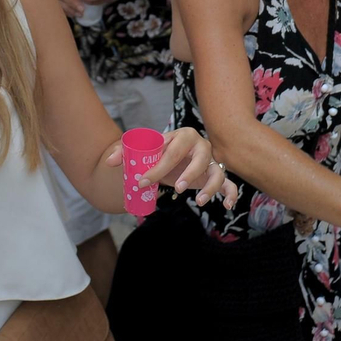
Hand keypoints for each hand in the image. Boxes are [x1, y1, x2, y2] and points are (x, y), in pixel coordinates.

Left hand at [103, 126, 236, 209]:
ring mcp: (210, 161)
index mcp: (180, 135)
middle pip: (199, 157)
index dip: (157, 167)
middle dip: (188, 173)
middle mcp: (199, 146)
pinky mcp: (217, 175)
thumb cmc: (157, 153)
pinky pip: (229, 183)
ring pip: (217, 171)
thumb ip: (124, 154)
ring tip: (198, 201)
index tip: (143, 182)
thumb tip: (109, 162)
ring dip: (210, 186)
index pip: (171, 150)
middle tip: (176, 189)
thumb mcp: (141, 152)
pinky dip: (230, 193)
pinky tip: (227, 205)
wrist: (168, 159)